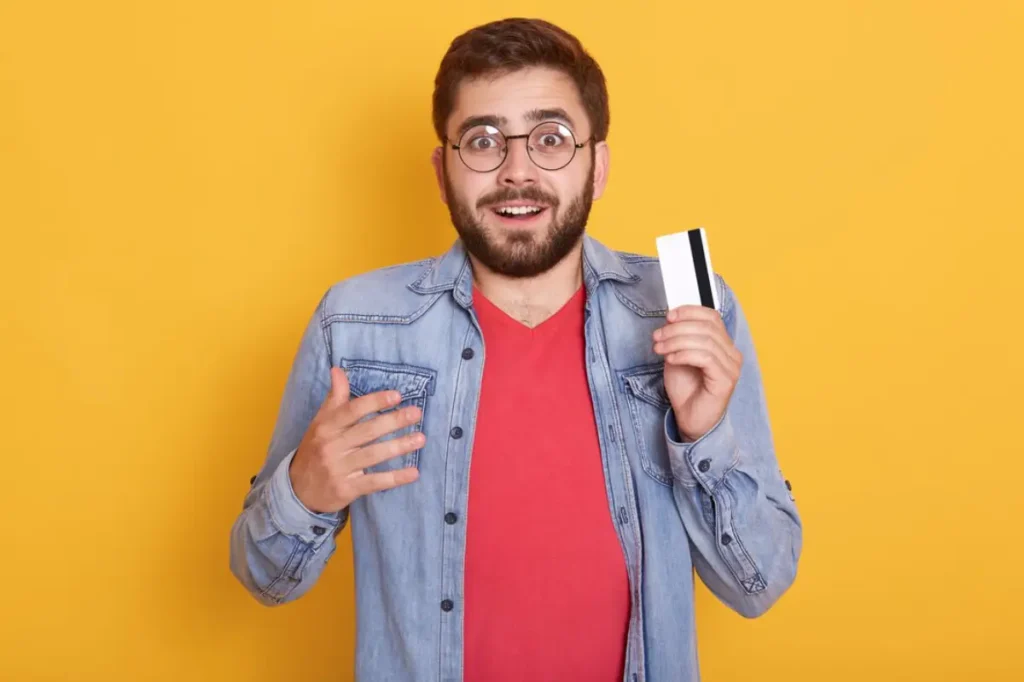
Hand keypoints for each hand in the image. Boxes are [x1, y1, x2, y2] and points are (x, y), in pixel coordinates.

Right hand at [289, 367, 423, 513]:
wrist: (298, 490)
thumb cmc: (315, 450)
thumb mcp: (320, 423)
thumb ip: (334, 398)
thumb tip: (338, 370)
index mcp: (326, 427)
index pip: (352, 411)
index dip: (375, 402)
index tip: (397, 395)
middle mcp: (331, 446)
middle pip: (366, 431)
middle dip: (393, 421)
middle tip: (416, 413)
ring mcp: (338, 469)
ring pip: (373, 455)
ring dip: (398, 446)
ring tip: (420, 438)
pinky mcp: (346, 489)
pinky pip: (374, 482)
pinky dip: (394, 478)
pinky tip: (413, 473)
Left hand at [653, 305, 742, 440]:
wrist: (690, 420)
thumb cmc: (686, 390)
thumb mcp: (679, 356)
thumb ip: (679, 338)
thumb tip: (671, 319)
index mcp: (723, 345)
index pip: (712, 317)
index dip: (689, 312)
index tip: (668, 316)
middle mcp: (732, 354)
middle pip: (707, 327)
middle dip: (677, 328)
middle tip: (657, 336)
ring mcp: (732, 367)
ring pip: (705, 341)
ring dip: (676, 341)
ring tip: (660, 349)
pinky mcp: (726, 380)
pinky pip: (706, 358)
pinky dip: (684, 354)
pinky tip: (671, 360)